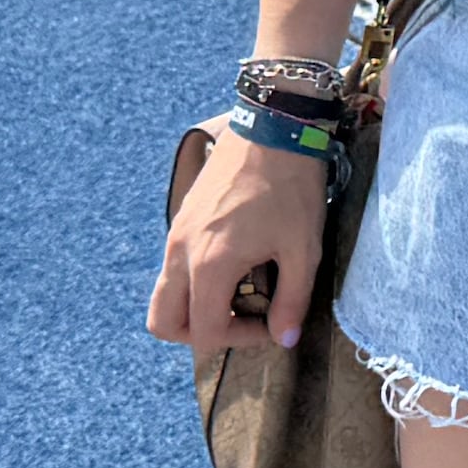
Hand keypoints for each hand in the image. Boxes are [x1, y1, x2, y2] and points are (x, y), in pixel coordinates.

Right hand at [147, 130, 332, 360]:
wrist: (273, 127)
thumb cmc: (292, 187)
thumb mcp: (304, 248)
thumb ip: (293, 301)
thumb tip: (284, 340)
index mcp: (210, 265)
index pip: (206, 332)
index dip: (241, 340)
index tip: (272, 323)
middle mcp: (181, 253)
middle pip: (164, 323)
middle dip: (200, 334)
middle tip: (241, 320)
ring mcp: (176, 234)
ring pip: (164, 295)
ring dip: (195, 307)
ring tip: (240, 292)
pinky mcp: (182, 218)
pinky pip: (173, 267)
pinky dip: (194, 281)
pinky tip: (236, 263)